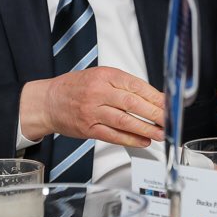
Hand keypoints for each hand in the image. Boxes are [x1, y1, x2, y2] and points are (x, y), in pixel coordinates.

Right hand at [20, 67, 164, 146]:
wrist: (47, 101)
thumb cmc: (75, 87)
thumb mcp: (100, 76)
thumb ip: (123, 85)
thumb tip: (152, 97)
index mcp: (105, 76)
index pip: (136, 86)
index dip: (155, 96)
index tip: (168, 103)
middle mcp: (98, 92)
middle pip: (132, 104)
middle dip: (154, 113)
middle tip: (169, 120)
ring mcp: (92, 111)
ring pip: (124, 121)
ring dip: (146, 129)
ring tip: (160, 133)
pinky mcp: (88, 129)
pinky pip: (113, 136)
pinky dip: (130, 140)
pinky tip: (143, 141)